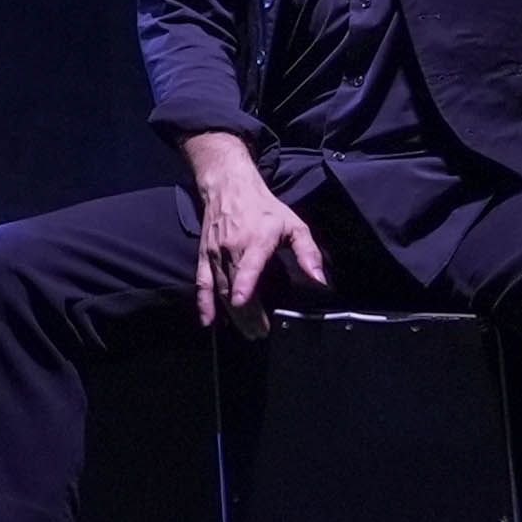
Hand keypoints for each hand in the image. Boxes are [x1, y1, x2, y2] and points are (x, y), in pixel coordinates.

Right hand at [190, 138, 326, 331]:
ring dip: (232, 314)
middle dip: (246, 313)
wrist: (229, 188)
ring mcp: (215, 253)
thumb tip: (319, 280)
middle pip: (235, 286)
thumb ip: (307, 252)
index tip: (243, 303)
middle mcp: (231, 248)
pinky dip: (204, 303)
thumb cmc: (265, 208)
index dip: (244, 284)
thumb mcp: (294, 225)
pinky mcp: (204, 255)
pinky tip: (208, 321)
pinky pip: (202, 283)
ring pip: (220, 289)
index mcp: (255, 241)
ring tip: (247, 332)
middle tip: (260, 334)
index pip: (247, 265)